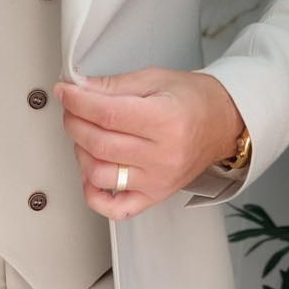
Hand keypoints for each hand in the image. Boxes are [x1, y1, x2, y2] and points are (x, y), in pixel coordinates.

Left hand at [52, 66, 244, 219]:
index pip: (107, 114)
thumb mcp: (155, 80)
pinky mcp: (155, 196)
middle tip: (72, 109)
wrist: (223, 123)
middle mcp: (163, 155)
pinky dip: (95, 196)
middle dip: (74, 122)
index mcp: (165, 121)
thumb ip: (114, 86)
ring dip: (80, 153)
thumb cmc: (194, 101)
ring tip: (85, 136)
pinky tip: (92, 175)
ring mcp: (158, 180)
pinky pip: (116, 209)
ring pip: (99, 174)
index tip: (65, 92)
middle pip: (99, 143)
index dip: (77, 102)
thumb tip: (78, 89)